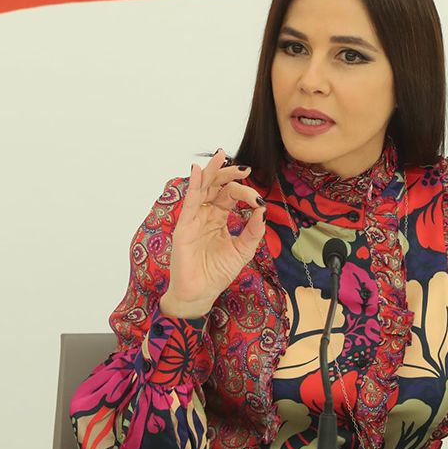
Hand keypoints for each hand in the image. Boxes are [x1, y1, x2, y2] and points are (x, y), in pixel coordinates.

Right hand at [159, 149, 265, 317]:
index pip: (231, 196)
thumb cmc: (217, 273)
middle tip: (245, 169)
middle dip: (230, 174)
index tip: (258, 200)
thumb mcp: (243, 250)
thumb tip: (263, 209)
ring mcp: (194, 219)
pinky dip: (193, 185)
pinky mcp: (184, 227)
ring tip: (221, 155)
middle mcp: (205, 214)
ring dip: (211, 171)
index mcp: (219, 218)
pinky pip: (189, 202)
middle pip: (216, 186)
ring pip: (202, 188)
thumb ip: (253, 231)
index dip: (245, 193)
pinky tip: (197, 171)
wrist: (201, 293)